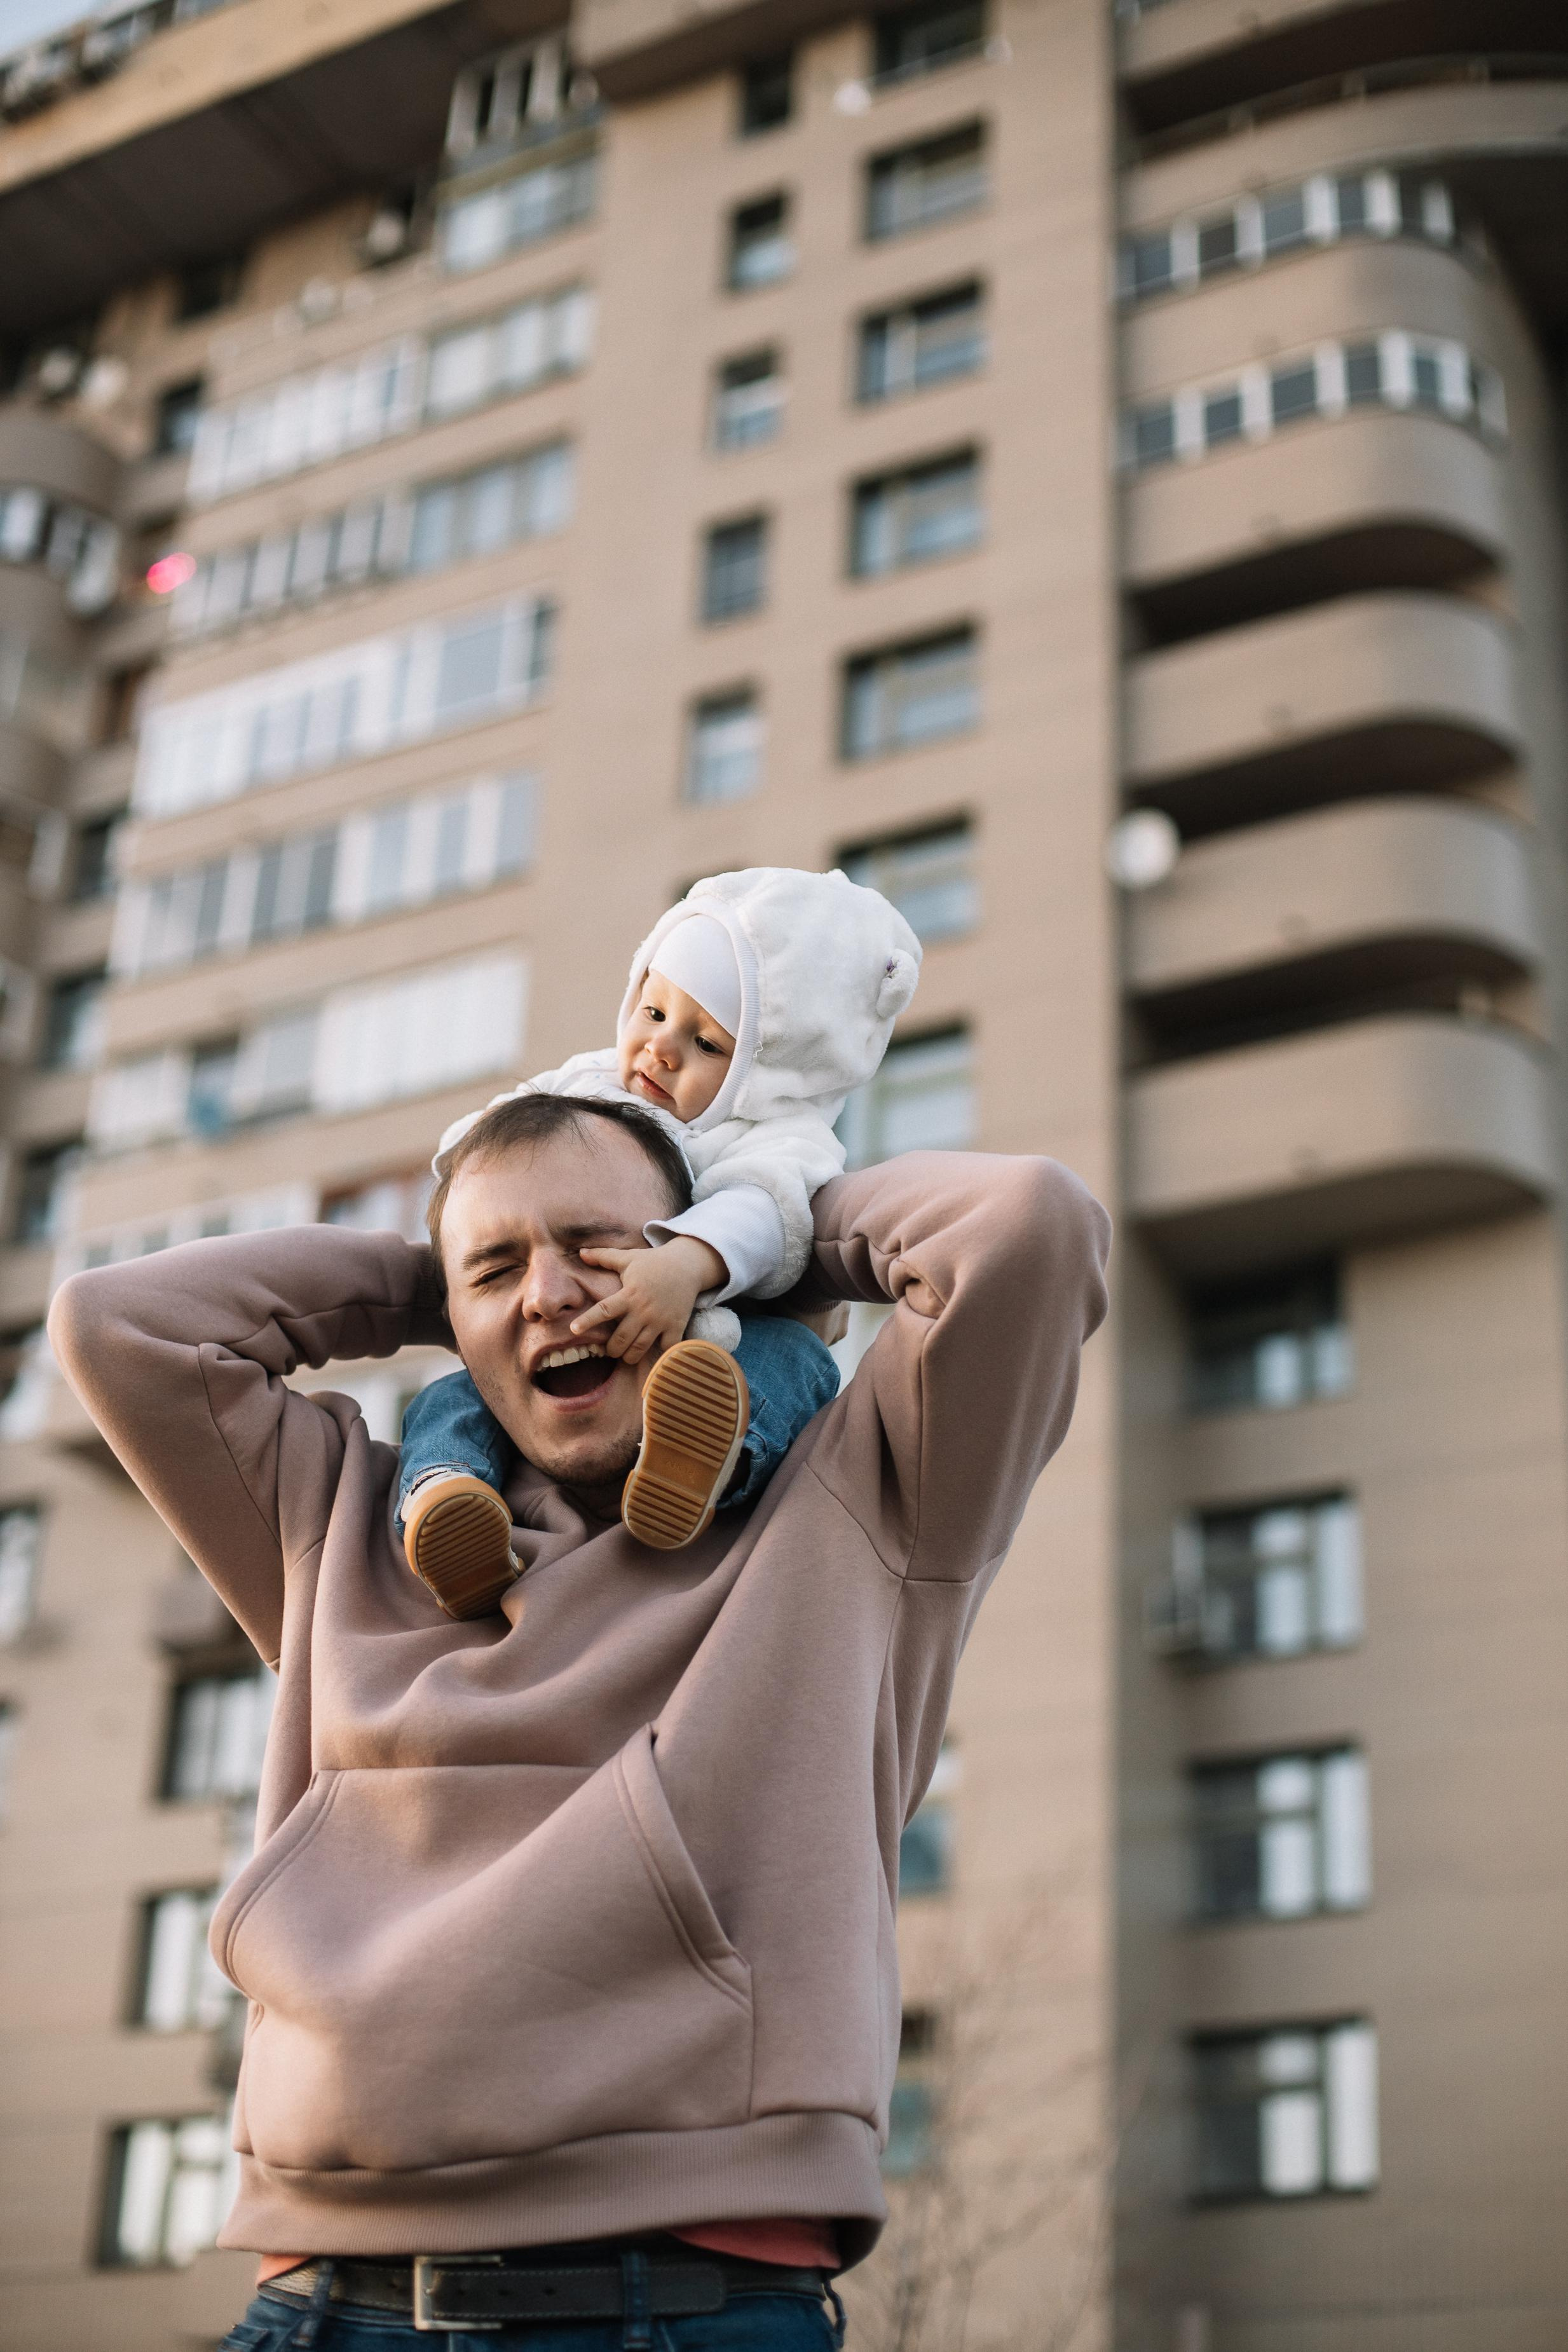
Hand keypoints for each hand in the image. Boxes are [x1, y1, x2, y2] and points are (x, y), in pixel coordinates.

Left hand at [571, 1238, 726, 1365]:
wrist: (688, 1265)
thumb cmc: (653, 1262)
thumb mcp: (628, 1257)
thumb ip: (603, 1256)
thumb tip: (580, 1252)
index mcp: (629, 1294)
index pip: (603, 1310)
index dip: (587, 1321)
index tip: (573, 1330)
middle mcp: (643, 1310)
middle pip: (621, 1339)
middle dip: (612, 1349)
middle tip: (610, 1350)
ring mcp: (660, 1320)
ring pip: (640, 1348)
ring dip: (630, 1356)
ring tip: (626, 1356)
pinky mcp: (676, 1326)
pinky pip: (666, 1349)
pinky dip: (659, 1357)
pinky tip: (653, 1355)